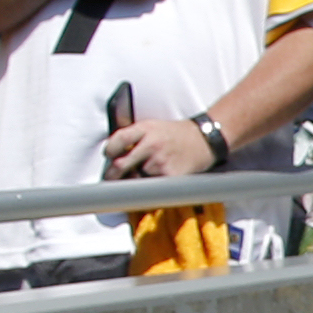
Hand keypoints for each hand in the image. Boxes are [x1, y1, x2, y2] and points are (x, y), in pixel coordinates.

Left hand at [100, 115, 220, 180]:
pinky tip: (156, 178)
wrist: (204, 140)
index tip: (109, 156)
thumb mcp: (154, 126)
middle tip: (111, 177)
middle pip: (121, 164)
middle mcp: (151, 144)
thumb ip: (135, 136)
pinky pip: (152, 186)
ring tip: (145, 173)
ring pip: (136, 178)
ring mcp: (160, 161)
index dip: (109, 150)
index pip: (118, 140)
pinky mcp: (170, 176)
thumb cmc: (177, 134)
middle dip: (113, 173)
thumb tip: (116, 154)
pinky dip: (151, 186)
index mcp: (145, 129)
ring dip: (136, 179)